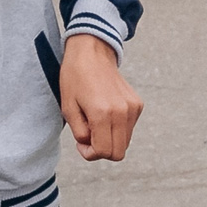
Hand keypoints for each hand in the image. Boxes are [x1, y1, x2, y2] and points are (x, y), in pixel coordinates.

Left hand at [60, 35, 141, 161]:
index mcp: (102, 113)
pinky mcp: (137, 104)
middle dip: (102, 150)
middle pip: (119, 153)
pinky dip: (117, 128)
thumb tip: (92, 146)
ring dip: (110, 139)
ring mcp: (132, 108)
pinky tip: (105, 113)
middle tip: (88, 136)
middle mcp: (122, 112)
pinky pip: (128, 128)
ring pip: (125, 142)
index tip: (81, 143)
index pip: (105, 152)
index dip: (90, 154)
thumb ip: (80, 133)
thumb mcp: (68, 108)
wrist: (92, 52)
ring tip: (95, 122)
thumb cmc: (75, 78)